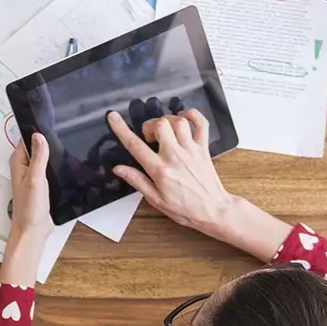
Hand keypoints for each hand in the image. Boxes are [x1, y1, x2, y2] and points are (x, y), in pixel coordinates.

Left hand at [0, 132, 55, 287]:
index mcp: (18, 161)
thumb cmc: (30, 207)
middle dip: (50, 142)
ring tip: (70, 147)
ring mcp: (34, 174)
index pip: (28, 137)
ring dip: (55, 154)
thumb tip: (39, 135)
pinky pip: (50, 168)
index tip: (54, 123)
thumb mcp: (36, 179)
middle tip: (66, 134)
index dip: (39, 130)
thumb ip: (38, 157)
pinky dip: (57, 166)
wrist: (34, 230)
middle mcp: (24, 165)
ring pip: (46, 157)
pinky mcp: (43, 182)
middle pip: (38, 145)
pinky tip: (68, 164)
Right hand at [107, 109, 240, 234]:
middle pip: (160, 125)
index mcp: (160, 170)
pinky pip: (201, 123)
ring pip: (178, 121)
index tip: (113, 118)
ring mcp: (191, 150)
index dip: (121, 129)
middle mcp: (176, 156)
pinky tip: (183, 118)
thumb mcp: (156, 200)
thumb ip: (137, 181)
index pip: (136, 145)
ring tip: (164, 131)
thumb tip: (119, 169)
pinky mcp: (203, 148)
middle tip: (148, 137)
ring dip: (167, 120)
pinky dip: (192, 115)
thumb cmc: (186, 208)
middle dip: (149, 125)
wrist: (213, 211)